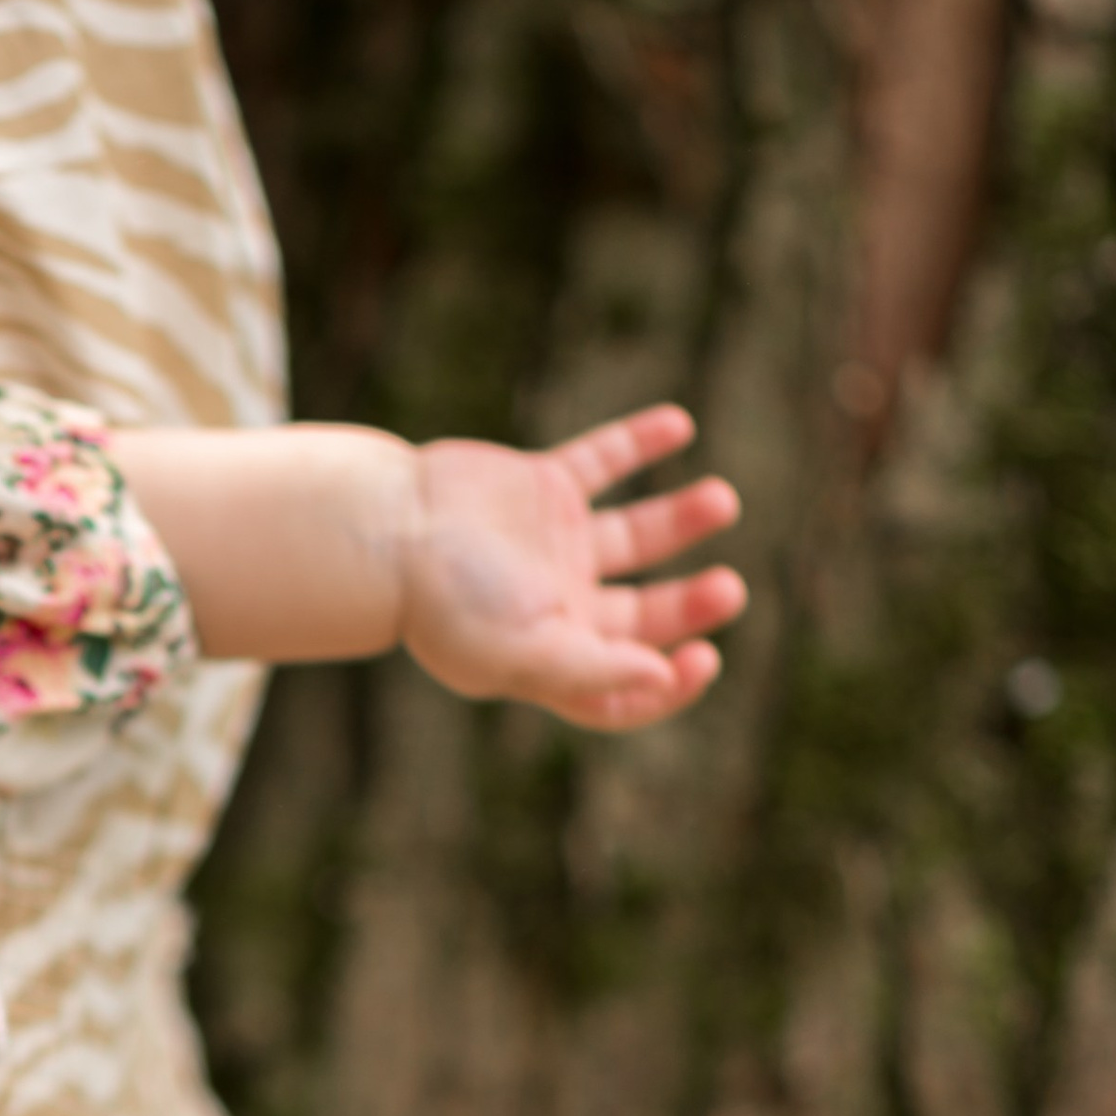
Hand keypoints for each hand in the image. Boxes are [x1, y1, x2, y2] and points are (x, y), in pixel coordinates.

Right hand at [398, 405, 744, 726]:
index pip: (622, 690)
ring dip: (682, 518)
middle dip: (689, 604)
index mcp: (553, 656)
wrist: (387, 529)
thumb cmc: (445, 604)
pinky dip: (641, 442)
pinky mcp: (541, 486)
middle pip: (643, 614)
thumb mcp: (520, 653)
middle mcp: (559, 604)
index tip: (704, 660)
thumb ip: (592, 671)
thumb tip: (664, 675)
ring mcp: (553, 543)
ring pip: (635, 535)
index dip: (669, 687)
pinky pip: (602, 461)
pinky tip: (681, 425)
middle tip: (728, 590)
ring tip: (722, 500)